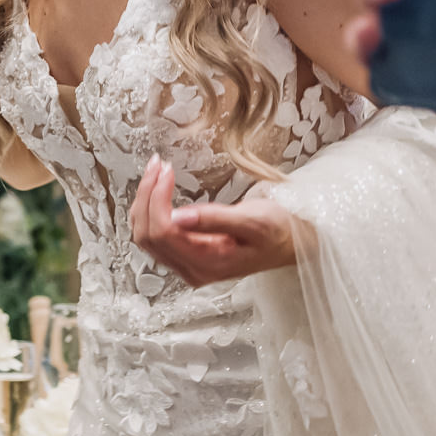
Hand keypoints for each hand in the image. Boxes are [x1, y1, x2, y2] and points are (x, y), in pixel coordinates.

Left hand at [129, 155, 297, 286]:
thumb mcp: (252, 220)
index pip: (163, 232)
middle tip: (158, 165)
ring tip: (155, 172)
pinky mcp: (187, 256)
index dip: (156, 199)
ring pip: (146, 236)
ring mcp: (187, 265)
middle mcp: (193, 269)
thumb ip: (214, 220)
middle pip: (147, 236)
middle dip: (146, 196)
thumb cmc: (277, 231)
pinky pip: (155, 236)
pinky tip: (157, 191)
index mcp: (208, 263)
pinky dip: (150, 210)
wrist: (291, 243)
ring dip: (144, 202)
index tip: (167, 170)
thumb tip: (178, 217)